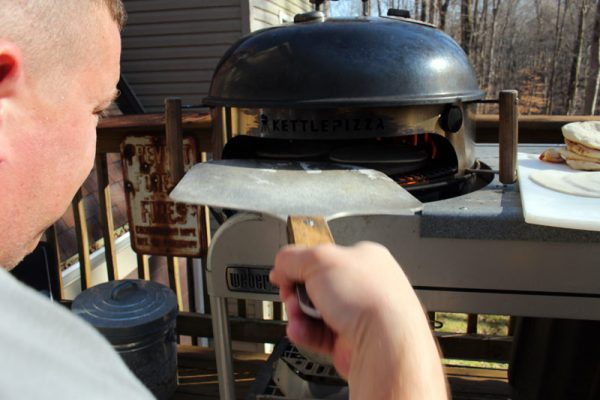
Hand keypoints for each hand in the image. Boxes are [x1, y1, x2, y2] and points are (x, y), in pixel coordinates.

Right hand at [270, 242, 447, 398]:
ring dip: (298, 313)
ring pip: (313, 311)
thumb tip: (280, 266)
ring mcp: (356, 315)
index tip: (287, 270)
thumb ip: (293, 257)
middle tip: (293, 293)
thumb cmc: (370, 299)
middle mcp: (362, 287)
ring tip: (298, 314)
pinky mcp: (348, 341)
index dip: (301, 263)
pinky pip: (316, 334)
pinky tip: (301, 330)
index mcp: (364, 258)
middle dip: (297, 291)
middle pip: (314, 285)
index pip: (323, 256)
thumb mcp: (319, 259)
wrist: (384, 345)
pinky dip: (305, 332)